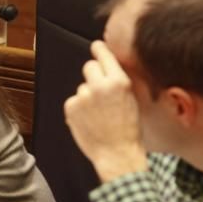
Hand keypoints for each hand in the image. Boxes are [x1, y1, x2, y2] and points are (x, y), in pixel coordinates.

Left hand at [63, 40, 147, 182]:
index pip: (103, 54)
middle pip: (89, 66)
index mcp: (118, 81)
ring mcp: (83, 96)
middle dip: (93, 75)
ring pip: (82, 87)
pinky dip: (79, 109)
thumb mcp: (131, 99)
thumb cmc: (128, 130)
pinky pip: (73, 101)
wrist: (117, 154)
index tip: (96, 47)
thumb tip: (108, 67)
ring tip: (98, 114)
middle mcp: (99, 85)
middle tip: (100, 91)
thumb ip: (118, 81)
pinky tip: (89, 120)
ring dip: (87, 96)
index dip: (99, 50)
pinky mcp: (71, 107)